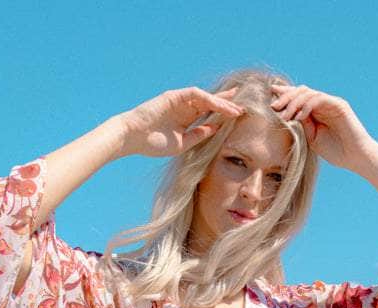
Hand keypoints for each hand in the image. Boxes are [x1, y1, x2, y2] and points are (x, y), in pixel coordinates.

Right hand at [118, 85, 242, 158]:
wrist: (133, 138)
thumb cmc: (153, 143)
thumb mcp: (182, 143)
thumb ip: (199, 135)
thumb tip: (216, 128)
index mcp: (186, 119)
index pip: (208, 113)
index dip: (223, 114)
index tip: (238, 117)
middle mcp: (184, 107)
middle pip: (210, 102)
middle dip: (227, 104)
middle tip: (244, 106)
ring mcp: (179, 100)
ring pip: (206, 98)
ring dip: (221, 102)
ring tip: (236, 108)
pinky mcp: (174, 95)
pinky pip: (195, 94)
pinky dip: (209, 99)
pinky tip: (220, 104)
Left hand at [269, 83, 377, 174]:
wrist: (356, 158)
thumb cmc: (336, 152)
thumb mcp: (313, 139)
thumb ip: (302, 125)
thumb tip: (287, 114)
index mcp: (317, 111)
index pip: (299, 98)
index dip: (285, 96)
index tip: (270, 100)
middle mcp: (324, 103)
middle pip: (301, 91)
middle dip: (286, 97)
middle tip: (274, 106)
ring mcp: (332, 103)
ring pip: (309, 93)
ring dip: (294, 102)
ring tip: (285, 115)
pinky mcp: (339, 105)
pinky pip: (319, 99)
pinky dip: (307, 105)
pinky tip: (299, 115)